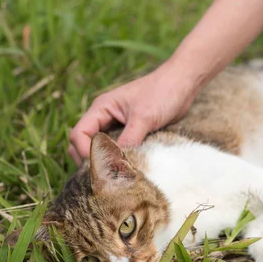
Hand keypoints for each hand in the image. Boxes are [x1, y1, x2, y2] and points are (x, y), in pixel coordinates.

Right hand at [68, 61, 197, 165]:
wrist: (183, 83)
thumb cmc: (163, 92)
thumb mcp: (144, 117)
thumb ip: (130, 139)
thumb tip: (117, 163)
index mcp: (101, 108)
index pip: (79, 134)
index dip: (85, 152)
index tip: (100, 167)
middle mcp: (105, 117)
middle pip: (83, 143)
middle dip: (89, 160)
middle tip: (104, 177)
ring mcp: (116, 125)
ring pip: (99, 148)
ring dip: (103, 161)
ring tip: (114, 177)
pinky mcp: (130, 132)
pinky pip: (116, 149)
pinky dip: (117, 159)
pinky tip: (126, 170)